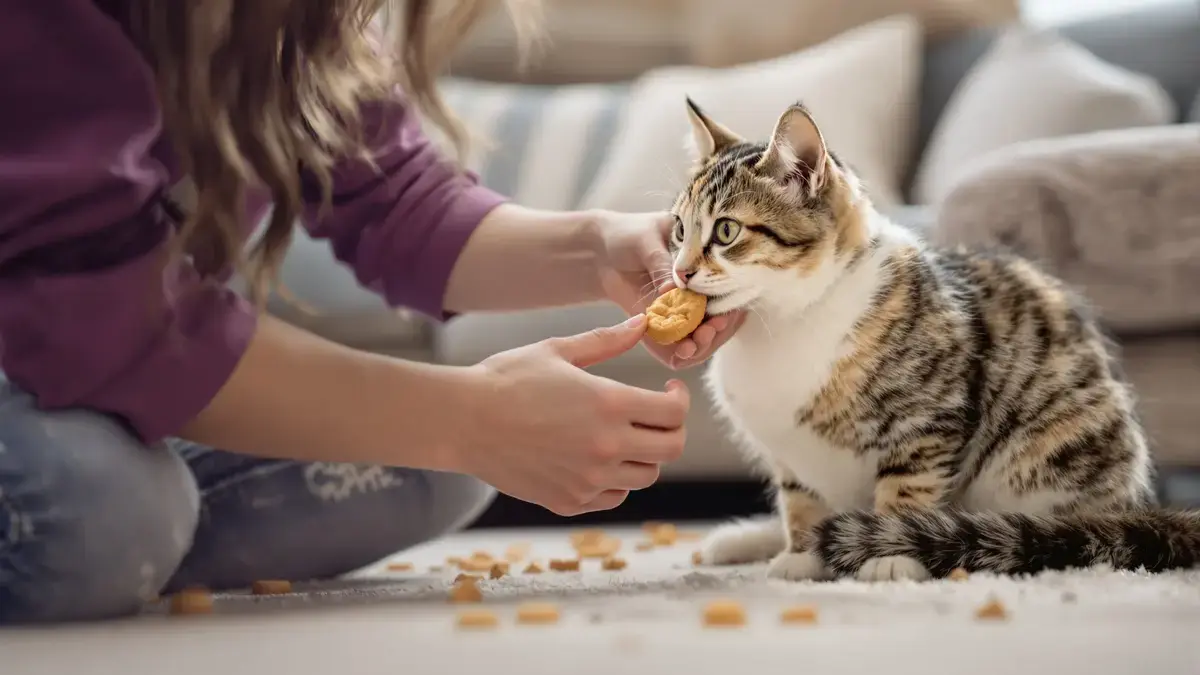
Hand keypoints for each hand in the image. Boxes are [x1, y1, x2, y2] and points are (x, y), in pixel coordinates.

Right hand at [460, 315, 689, 515]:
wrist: (462, 420)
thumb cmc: (506, 379)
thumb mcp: (558, 350)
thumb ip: (607, 340)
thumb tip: (642, 324)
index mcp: (610, 404)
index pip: (674, 413)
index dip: (679, 401)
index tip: (669, 392)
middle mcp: (606, 447)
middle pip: (671, 449)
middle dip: (671, 429)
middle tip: (656, 416)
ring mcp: (588, 479)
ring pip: (646, 476)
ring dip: (644, 456)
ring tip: (625, 436)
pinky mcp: (569, 500)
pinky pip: (613, 496)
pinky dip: (615, 481)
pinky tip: (599, 460)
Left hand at [593, 211, 745, 368]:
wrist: (599, 249)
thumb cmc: (628, 234)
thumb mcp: (646, 240)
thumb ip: (660, 264)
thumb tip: (671, 289)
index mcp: (707, 261)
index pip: (731, 287)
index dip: (731, 305)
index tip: (722, 317)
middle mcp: (700, 289)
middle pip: (720, 319)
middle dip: (716, 331)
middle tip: (705, 333)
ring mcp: (682, 309)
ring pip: (700, 336)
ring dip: (700, 346)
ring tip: (689, 348)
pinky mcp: (662, 324)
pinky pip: (674, 345)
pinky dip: (677, 354)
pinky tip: (678, 356)